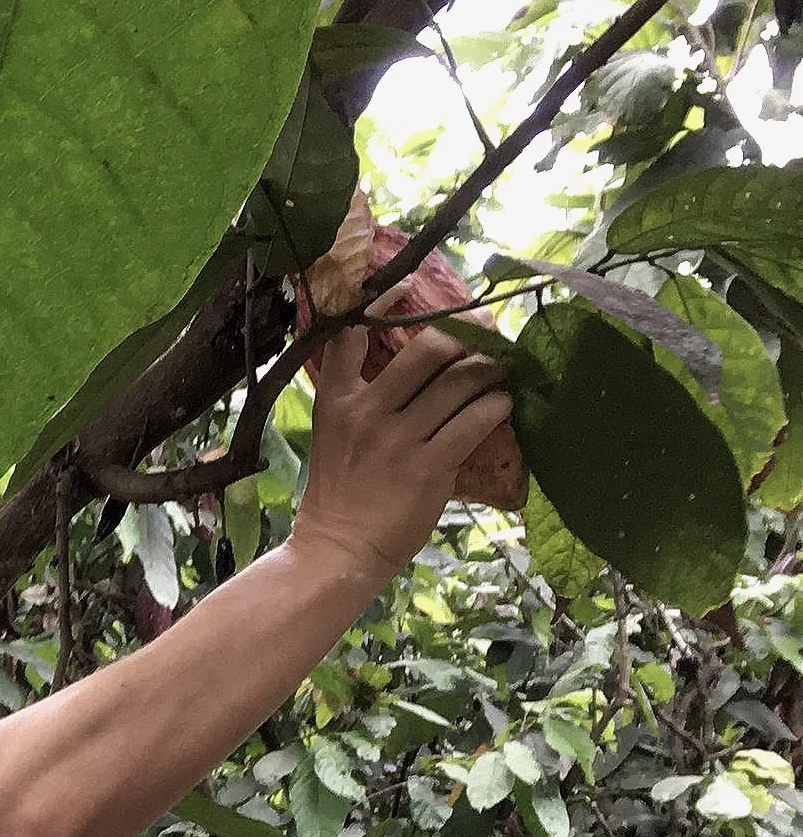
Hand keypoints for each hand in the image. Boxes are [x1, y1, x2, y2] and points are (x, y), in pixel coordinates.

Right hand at [290, 325, 510, 587]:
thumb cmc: (341, 494)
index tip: (410, 285)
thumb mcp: (335, 436)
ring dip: (492, 370)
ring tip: (500, 373)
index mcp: (337, 401)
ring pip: (463, 380)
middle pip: (430, 348)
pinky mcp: (429, 467)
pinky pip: (478, 419)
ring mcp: (398, 440)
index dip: (384, 302)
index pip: (353, 335)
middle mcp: (368, 413)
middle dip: (468, 337)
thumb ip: (365, 398)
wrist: (339, 551)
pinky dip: (498, 405)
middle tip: (486, 338)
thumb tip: (421, 362)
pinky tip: (502, 405)